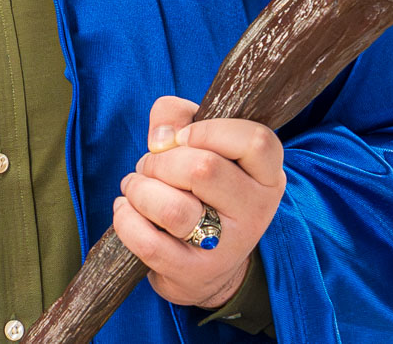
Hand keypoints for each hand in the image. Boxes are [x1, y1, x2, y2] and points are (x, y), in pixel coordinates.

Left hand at [112, 96, 285, 310]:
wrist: (206, 266)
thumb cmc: (199, 190)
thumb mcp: (199, 146)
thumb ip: (177, 117)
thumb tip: (161, 136)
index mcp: (266, 174)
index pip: (255, 141)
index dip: (208, 130)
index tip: (183, 138)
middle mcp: (256, 211)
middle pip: (203, 169)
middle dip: (160, 161)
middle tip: (150, 167)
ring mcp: (229, 248)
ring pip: (174, 208)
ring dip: (140, 190)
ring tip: (136, 188)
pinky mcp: (195, 275)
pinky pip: (150, 244)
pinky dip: (126, 220)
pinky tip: (126, 210)